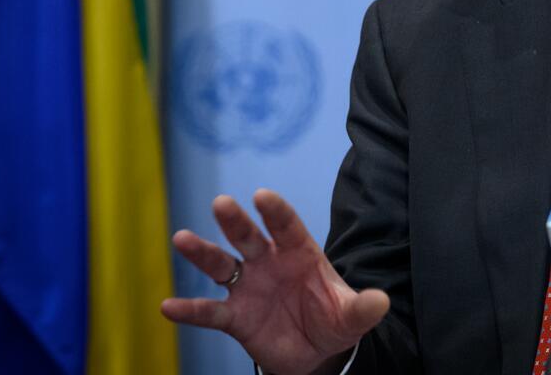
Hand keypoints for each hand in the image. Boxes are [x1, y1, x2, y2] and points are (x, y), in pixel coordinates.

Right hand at [160, 189, 388, 373]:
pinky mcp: (235, 317)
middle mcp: (269, 263)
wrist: (315, 354)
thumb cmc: (333, 320)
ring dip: (202, 252)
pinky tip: (168, 305)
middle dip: (236, 221)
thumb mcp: (352, 316)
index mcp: (299, 252)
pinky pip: (209, 311)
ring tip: (182, 238)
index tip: (262, 196)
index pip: (287, 226)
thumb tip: (381, 301)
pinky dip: (190, 309)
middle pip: (249, 237)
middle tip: (222, 203)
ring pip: (221, 265)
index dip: (276, 212)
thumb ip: (363, 308)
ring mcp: (248, 287)